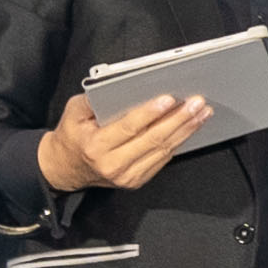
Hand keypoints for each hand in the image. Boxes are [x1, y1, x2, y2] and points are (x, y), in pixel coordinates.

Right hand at [34, 90, 203, 196]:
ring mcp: (127, 176)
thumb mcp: (73, 112)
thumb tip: (120, 86)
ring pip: (163, 150)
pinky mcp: (136, 181)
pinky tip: (189, 127)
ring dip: (186, 130)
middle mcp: (113, 164)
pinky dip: (178, 142)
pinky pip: (162, 159)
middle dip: (178, 119)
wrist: (65, 169)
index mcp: (96, 146)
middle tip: (197, 103)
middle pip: (153, 140)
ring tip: (201, 113)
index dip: (151, 113)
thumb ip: (93, 99)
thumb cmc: (72, 136)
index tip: (169, 99)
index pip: (129, 128)